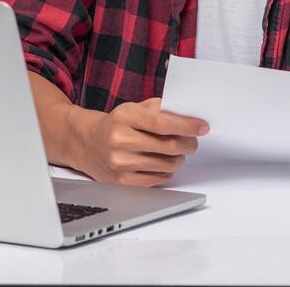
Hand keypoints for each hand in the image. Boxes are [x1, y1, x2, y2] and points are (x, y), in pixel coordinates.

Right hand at [72, 98, 207, 185]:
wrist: (87, 142)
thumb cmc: (116, 124)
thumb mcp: (134, 108)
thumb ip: (160, 109)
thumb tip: (188, 117)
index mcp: (124, 117)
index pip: (162, 123)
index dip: (186, 125)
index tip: (202, 127)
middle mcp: (120, 140)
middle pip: (169, 146)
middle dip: (188, 143)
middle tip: (192, 140)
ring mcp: (120, 164)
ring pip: (168, 164)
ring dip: (179, 157)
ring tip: (175, 150)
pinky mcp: (123, 182)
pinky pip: (159, 178)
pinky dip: (167, 170)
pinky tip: (161, 161)